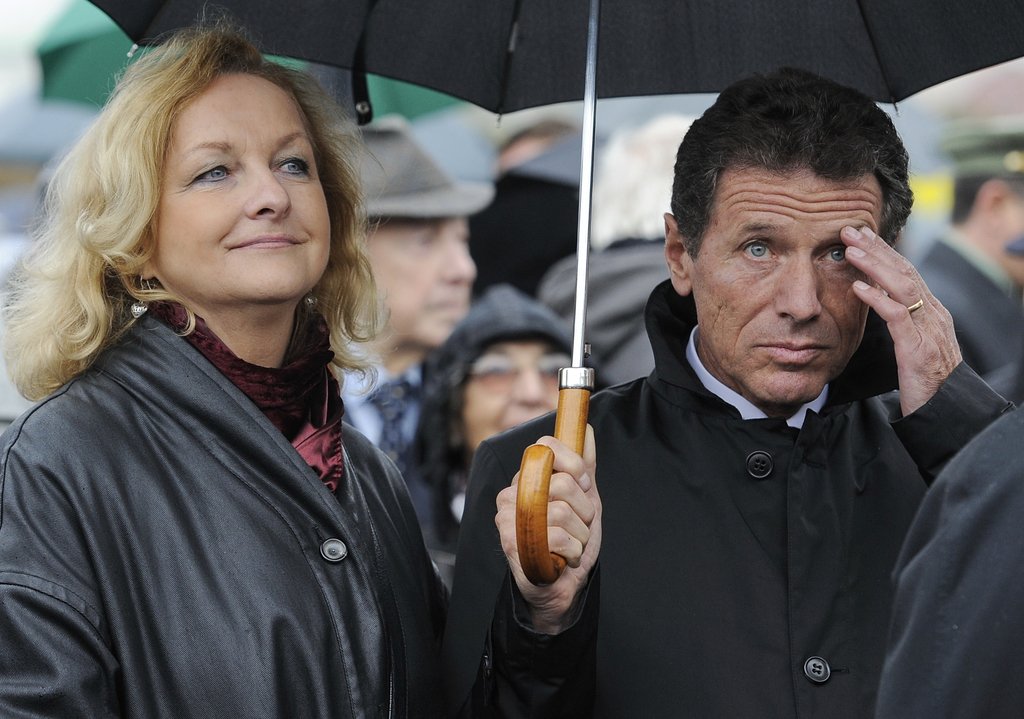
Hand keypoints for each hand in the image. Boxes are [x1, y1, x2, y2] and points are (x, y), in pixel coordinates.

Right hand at [494, 425, 599, 634]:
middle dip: (584, 510)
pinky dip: (572, 552)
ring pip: (563, 512)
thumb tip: (588, 431)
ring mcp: (507, 517)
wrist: (560, 586)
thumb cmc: (569, 541)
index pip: (546, 448)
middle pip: (563, 483)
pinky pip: (557, 537)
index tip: (584, 485)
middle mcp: (511, 492)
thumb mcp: (584, 499)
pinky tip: (563, 559)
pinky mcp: (509, 542)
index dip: (575, 465)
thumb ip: (585, 466)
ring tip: (570, 545)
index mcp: (526, 477)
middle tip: (577, 525)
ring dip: (580, 535)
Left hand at [842, 225, 961, 414]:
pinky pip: (898, 316)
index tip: (861, 235)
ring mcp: (928, 330)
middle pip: (905, 271)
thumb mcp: (912, 345)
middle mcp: (933, 315)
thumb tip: (878, 301)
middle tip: (851, 229)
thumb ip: (900, 322)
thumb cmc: (925, 382)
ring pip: (903, 286)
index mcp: (931, 312)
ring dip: (874, 266)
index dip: (884, 251)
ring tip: (850, 250)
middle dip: (877, 248)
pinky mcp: (918, 348)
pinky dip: (877, 298)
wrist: (944, 412)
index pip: (907, 272)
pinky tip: (858, 287)